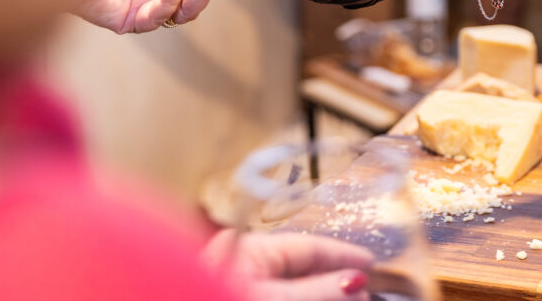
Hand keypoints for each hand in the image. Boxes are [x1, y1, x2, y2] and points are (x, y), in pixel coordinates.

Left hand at [204, 230, 373, 300]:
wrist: (170, 297)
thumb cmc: (214, 298)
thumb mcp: (273, 300)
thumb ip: (316, 292)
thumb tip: (355, 282)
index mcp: (249, 250)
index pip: (307, 247)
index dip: (342, 256)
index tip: (371, 264)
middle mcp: (243, 268)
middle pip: (301, 273)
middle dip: (334, 285)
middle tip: (365, 296)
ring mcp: (239, 289)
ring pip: (291, 292)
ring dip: (320, 298)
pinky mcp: (230, 296)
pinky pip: (276, 299)